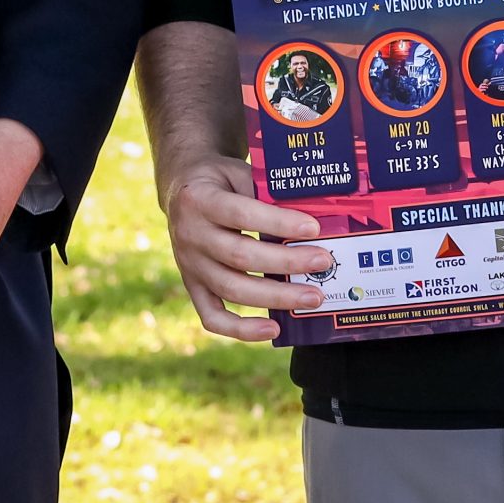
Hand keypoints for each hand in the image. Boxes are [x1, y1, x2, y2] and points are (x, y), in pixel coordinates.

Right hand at [163, 156, 332, 343]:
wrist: (180, 190)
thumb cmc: (220, 181)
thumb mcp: (237, 173)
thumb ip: (265, 193)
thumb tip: (311, 220)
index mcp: (198, 199)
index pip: (241, 214)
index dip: (278, 222)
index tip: (313, 228)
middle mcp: (189, 234)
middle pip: (240, 257)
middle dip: (287, 263)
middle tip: (323, 263)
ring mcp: (188, 265)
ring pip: (232, 289)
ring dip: (276, 297)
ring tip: (312, 297)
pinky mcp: (192, 286)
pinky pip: (213, 317)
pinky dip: (241, 329)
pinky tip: (273, 329)